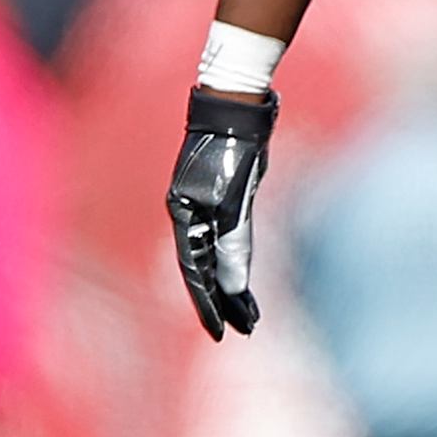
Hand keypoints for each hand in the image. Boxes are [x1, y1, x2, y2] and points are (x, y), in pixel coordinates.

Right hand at [167, 87, 278, 339]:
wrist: (237, 106)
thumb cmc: (232, 147)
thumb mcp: (233, 198)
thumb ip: (233, 241)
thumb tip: (233, 285)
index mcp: (186, 216)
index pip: (196, 271)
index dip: (209, 303)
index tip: (223, 331)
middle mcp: (191, 215)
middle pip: (205, 270)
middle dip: (223, 302)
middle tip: (243, 330)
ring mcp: (206, 207)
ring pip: (217, 257)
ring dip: (232, 287)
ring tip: (251, 316)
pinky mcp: (226, 199)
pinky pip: (229, 241)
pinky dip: (237, 263)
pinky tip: (245, 281)